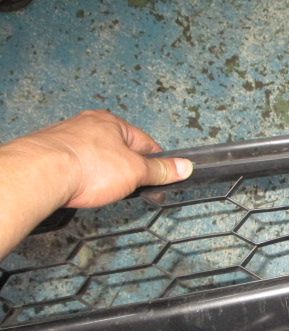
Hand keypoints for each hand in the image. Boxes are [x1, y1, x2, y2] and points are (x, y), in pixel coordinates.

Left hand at [9, 110, 192, 207]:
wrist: (44, 173)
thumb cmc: (88, 166)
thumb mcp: (136, 171)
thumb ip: (161, 170)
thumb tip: (185, 167)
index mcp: (113, 123)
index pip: (145, 142)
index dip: (156, 162)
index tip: (161, 176)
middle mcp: (89, 125)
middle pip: (119, 149)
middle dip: (128, 169)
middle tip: (133, 188)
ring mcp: (68, 137)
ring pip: (96, 156)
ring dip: (104, 173)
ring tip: (105, 190)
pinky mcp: (52, 153)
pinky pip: (76, 164)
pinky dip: (83, 176)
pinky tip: (83, 188)